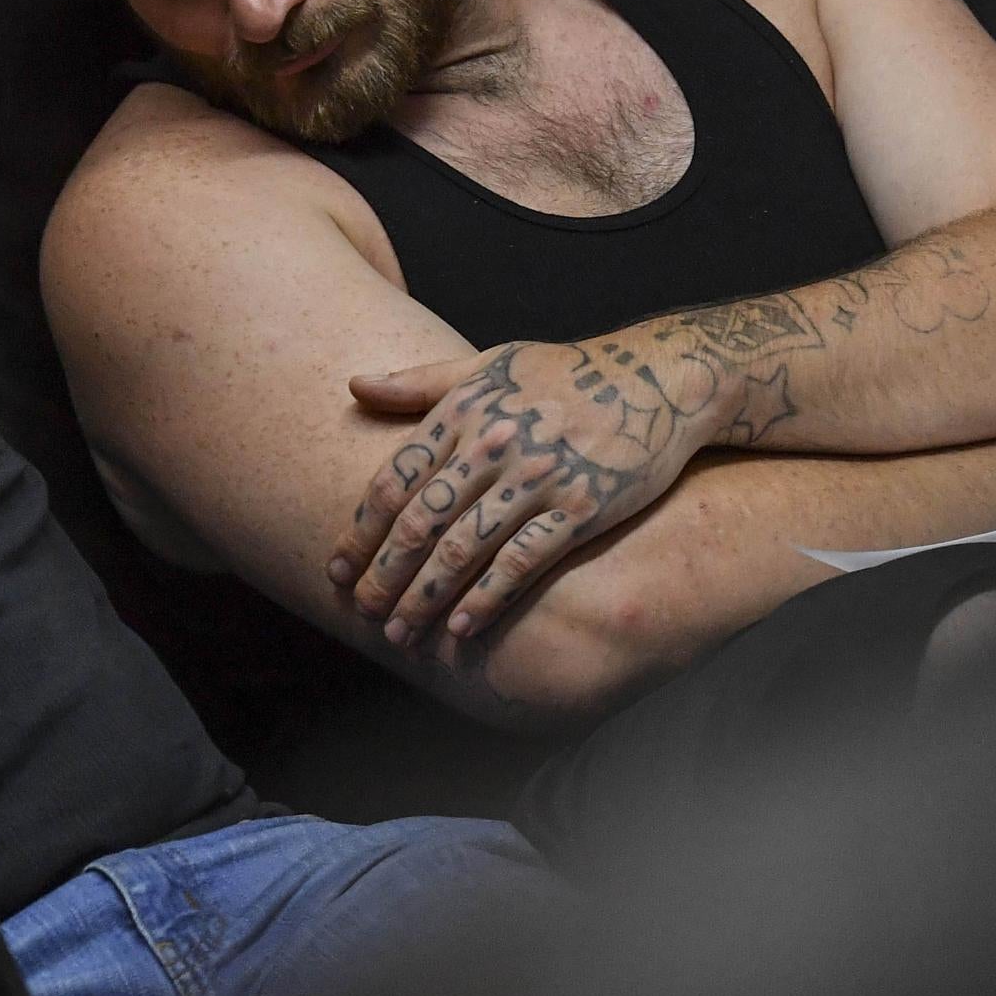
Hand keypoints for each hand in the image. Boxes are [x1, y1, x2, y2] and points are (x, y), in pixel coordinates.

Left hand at [326, 333, 730, 647]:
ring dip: (426, 598)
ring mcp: (538, 477)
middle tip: (362, 611)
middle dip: (385, 574)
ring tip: (400, 633)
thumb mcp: (490, 362)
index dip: (361, 530)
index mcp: (465, 410)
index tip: (337, 569)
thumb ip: (419, 380)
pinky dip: (487, 601)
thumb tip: (353, 385)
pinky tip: (462, 629)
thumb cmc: (565, 372)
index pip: (395, 479)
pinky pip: (522, 564)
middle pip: (422, 521)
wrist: (658, 379)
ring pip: (465, 550)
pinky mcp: (580, 508)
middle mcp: (494, 444)